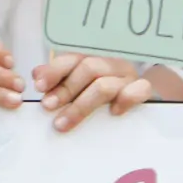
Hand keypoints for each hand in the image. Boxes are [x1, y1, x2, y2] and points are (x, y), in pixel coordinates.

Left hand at [35, 48, 152, 130]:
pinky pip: (139, 90)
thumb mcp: (83, 88)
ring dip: (81, 105)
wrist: (145, 99)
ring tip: (62, 123)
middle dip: (65, 89)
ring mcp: (130, 78)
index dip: (55, 71)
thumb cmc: (108, 96)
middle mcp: (113, 66)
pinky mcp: (146, 91)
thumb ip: (61, 79)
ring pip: (104, 85)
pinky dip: (125, 99)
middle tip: (47, 106)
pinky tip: (114, 112)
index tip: (39, 86)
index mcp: (96, 61)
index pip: (73, 59)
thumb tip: (36, 74)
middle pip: (88, 69)